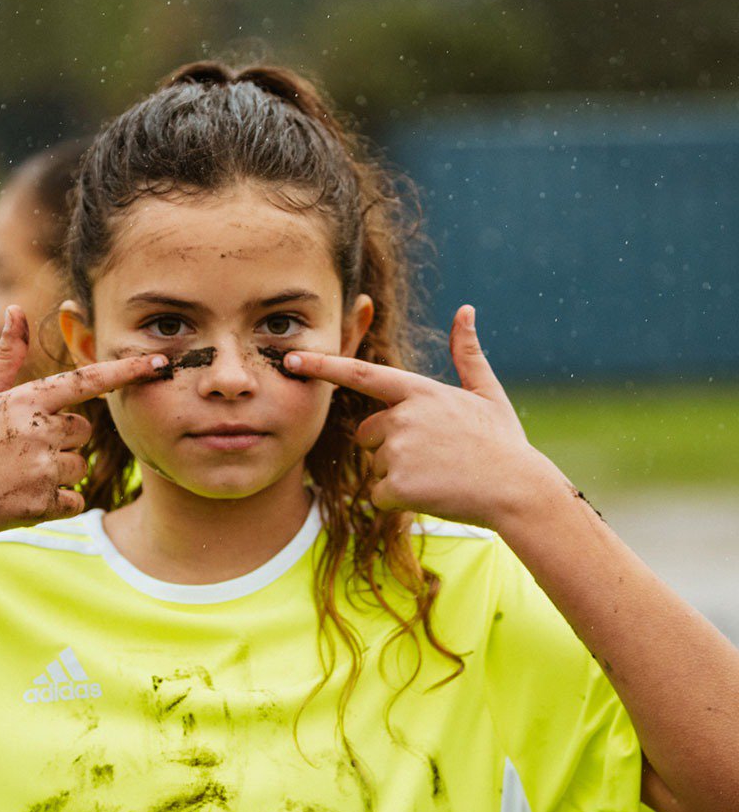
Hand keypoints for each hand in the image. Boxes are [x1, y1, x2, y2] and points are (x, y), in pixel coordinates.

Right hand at [0, 305, 166, 536]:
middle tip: (23, 448)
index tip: (158, 362)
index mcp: (26, 401)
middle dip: (63, 438)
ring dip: (59, 471)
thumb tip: (16, 308)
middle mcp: (39, 431)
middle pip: (84, 430)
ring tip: (18, 473)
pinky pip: (75, 500)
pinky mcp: (43, 504)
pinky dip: (58, 502)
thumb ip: (7, 356)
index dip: (126, 371)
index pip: (87, 381)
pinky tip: (24, 496)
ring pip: (80, 465)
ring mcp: (42, 468)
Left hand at [285, 305, 555, 527]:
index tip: (292, 359)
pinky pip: (378, 495)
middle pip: (367, 434)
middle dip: (388, 447)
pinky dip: (399, 501)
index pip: (361, 375)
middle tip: (434, 458)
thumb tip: (466, 310)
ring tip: (438, 475)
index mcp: (420, 392)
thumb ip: (467, 354)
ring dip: (397, 475)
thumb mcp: (487, 394)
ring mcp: (398, 451)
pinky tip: (432, 495)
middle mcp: (403, 417)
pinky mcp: (396, 485)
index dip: (323, 367)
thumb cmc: (503, 444)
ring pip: (374, 466)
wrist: (518, 491)